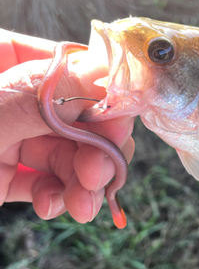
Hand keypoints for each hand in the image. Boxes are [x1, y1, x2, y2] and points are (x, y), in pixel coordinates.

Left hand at [0, 29, 134, 223]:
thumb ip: (47, 91)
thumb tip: (111, 64)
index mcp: (2, 62)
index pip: (68, 65)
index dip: (100, 96)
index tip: (118, 127)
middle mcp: (11, 96)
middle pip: (75, 115)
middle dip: (93, 150)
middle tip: (98, 176)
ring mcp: (10, 134)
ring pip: (66, 152)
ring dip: (82, 182)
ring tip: (82, 206)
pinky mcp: (5, 172)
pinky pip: (43, 179)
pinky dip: (55, 196)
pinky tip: (52, 205)